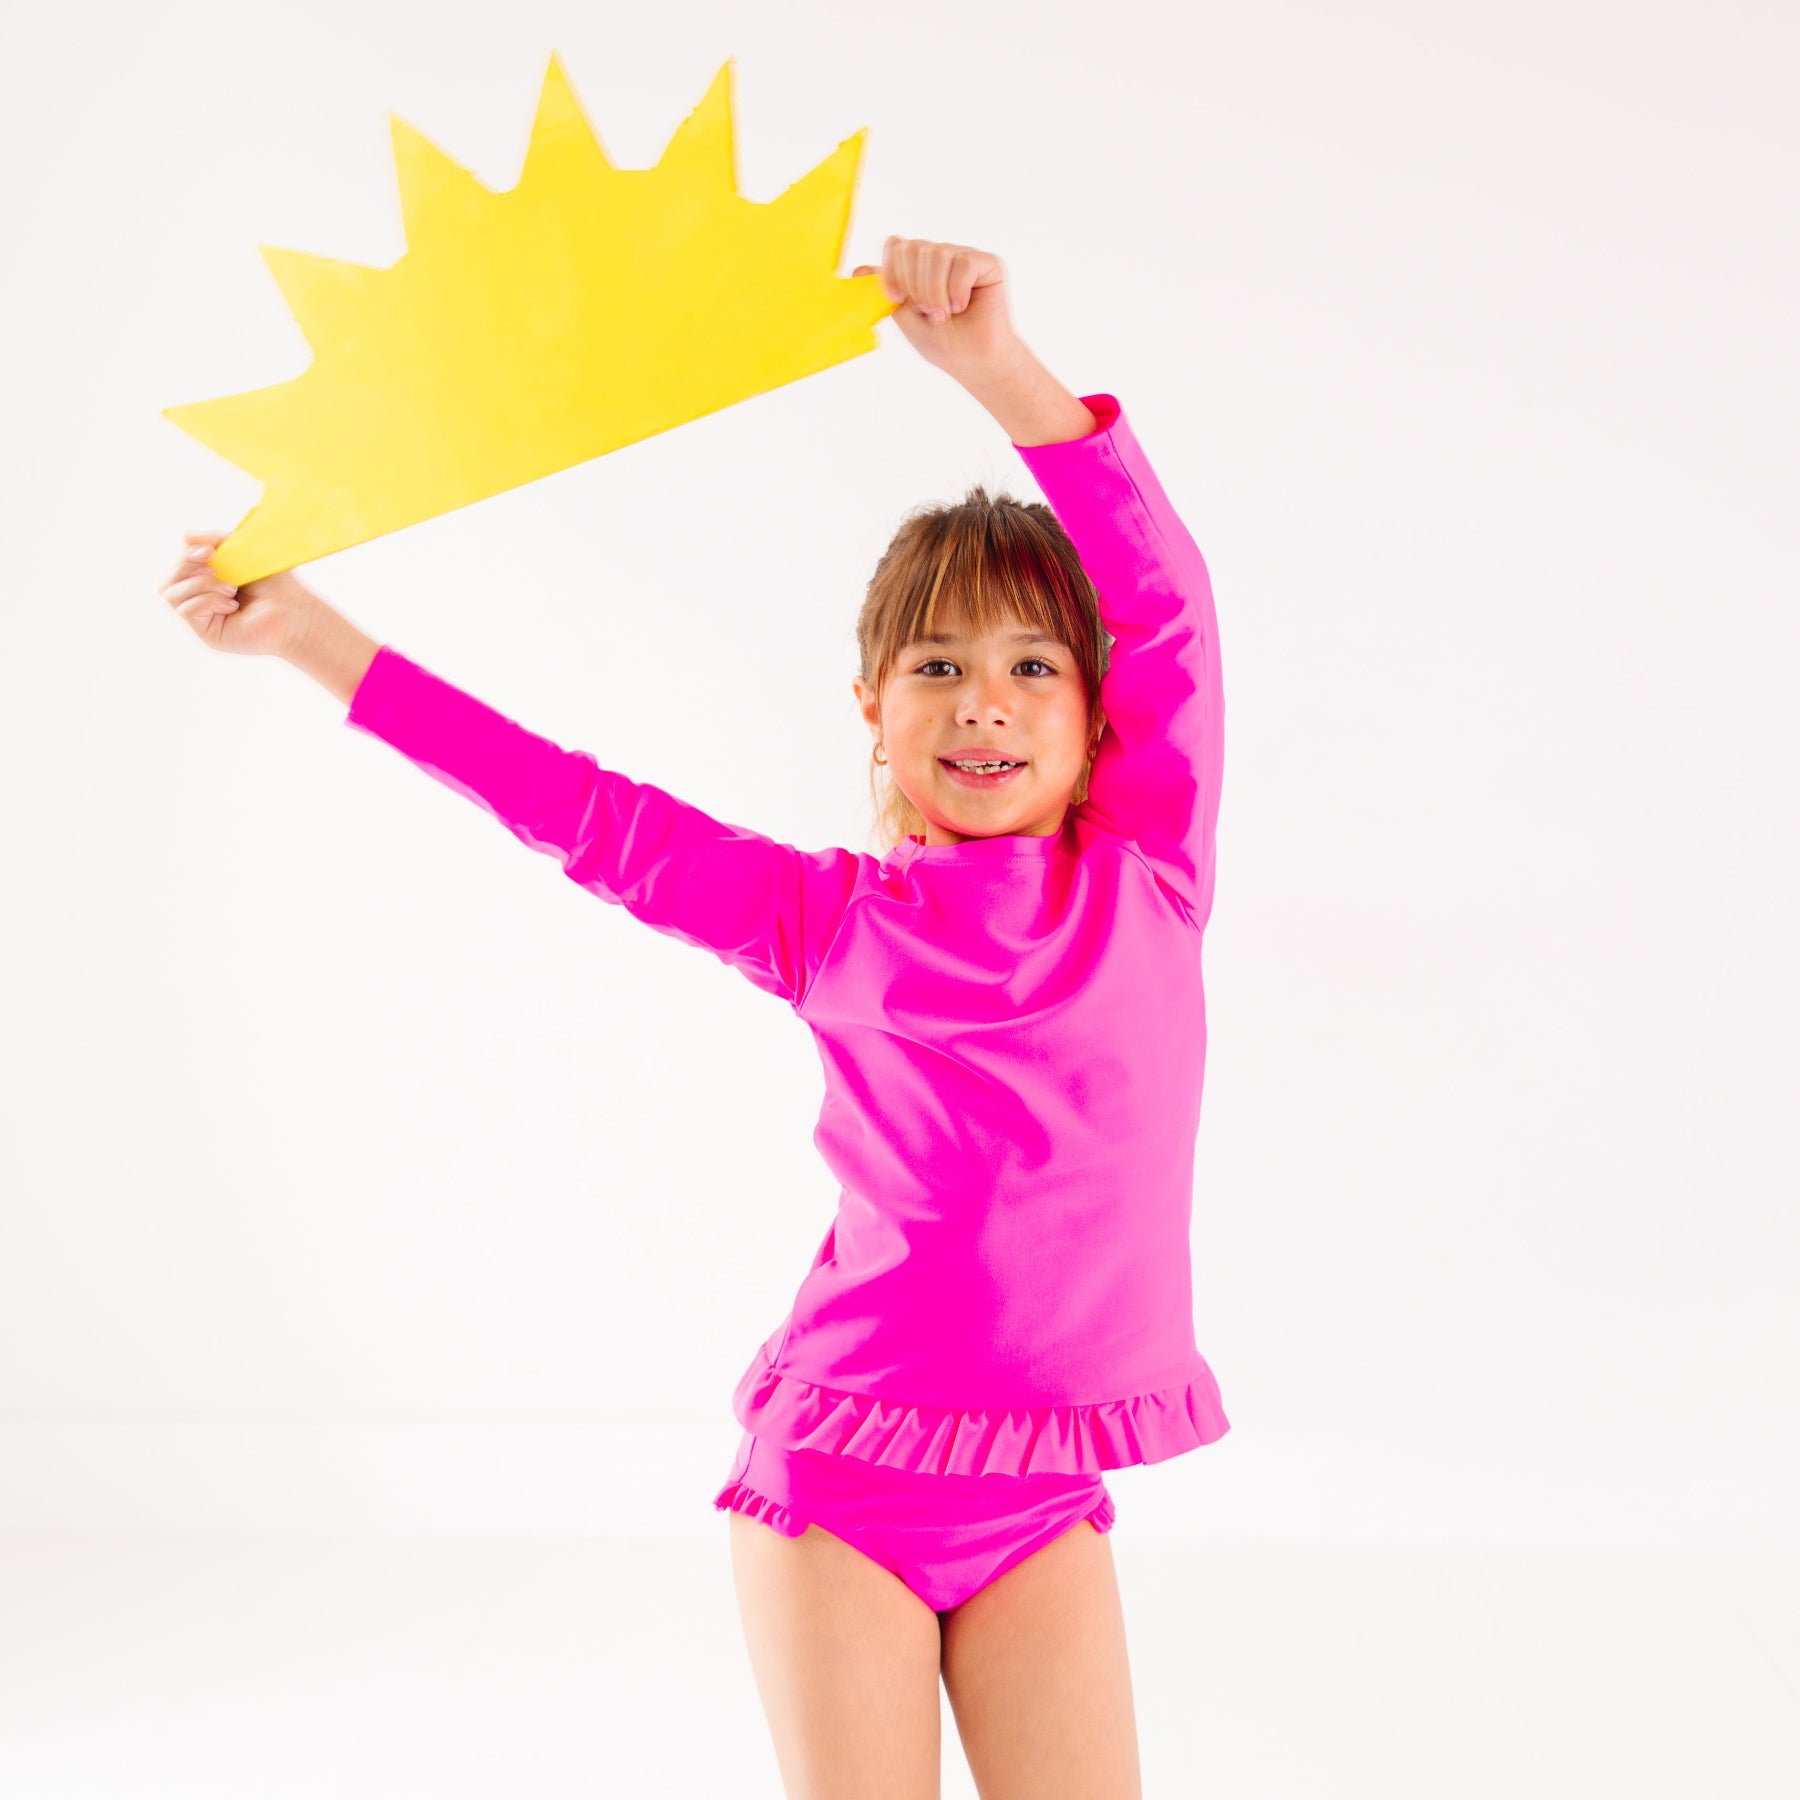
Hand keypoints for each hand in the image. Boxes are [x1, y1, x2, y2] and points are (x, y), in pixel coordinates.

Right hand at [158, 531, 319, 657]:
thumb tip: (185, 535)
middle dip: (187, 568)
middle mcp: (199, 599)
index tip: (209, 551)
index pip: (177, 565)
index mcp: (206, 579)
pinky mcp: (207, 634)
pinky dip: (207, 601)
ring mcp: (202, 618)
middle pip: (167, 580)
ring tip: (230, 589)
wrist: (295, 612)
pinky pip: (186, 611)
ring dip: (201, 585)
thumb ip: (216, 541)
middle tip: (215, 569)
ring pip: (171, 595)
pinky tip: (231, 605)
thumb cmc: (276, 585)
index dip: (186, 554)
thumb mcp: (244, 553)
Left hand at [853, 237, 1027, 385]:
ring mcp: (962, 257)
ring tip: (944, 314)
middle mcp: (939, 258)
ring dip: (935, 291)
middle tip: (928, 313)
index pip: (896, 246)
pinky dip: (957, 289)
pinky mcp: (986, 263)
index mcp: (917, 268)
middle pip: (912, 248)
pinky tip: (962, 305)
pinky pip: (962, 262)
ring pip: (936, 253)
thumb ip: (884, 292)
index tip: (896, 299)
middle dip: (915, 286)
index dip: (891, 270)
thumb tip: (857, 270)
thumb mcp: (904, 318)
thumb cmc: (943, 343)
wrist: (974, 361)